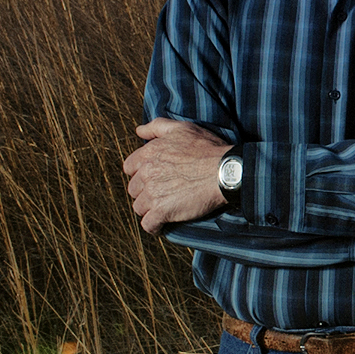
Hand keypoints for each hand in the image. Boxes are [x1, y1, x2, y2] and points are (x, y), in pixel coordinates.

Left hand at [123, 117, 231, 233]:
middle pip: (134, 189)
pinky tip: (162, 225)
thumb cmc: (207, 149)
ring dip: (149, 209)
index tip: (153, 177)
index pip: (130, 168)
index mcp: (149, 154)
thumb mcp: (183, 128)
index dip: (140, 174)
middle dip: (145, 192)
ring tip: (164, 209)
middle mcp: (146, 173)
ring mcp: (152, 193)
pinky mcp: (162, 211)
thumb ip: (157, 127)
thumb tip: (139, 130)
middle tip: (162, 194)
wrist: (224, 172)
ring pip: (139, 207)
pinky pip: (148, 224)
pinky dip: (154, 226)